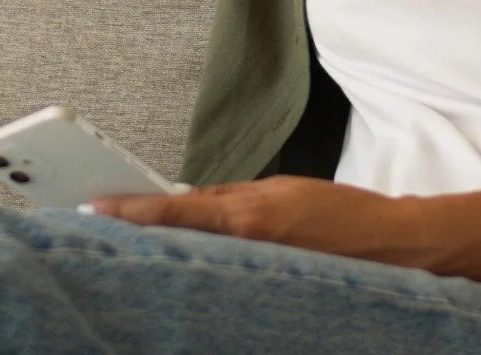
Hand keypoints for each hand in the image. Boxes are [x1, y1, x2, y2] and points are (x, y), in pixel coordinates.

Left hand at [88, 175, 431, 269]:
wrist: (385, 247)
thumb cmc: (337, 212)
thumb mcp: (280, 189)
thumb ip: (231, 199)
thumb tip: (187, 202)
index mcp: (247, 214)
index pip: (175, 211)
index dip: (131, 210)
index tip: (95, 206)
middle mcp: (246, 246)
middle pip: (176, 241)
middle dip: (136, 234)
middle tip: (96, 226)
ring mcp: (256, 273)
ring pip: (193, 261)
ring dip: (161, 252)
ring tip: (126, 246)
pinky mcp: (266, 290)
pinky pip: (220, 279)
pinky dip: (195, 269)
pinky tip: (176, 267)